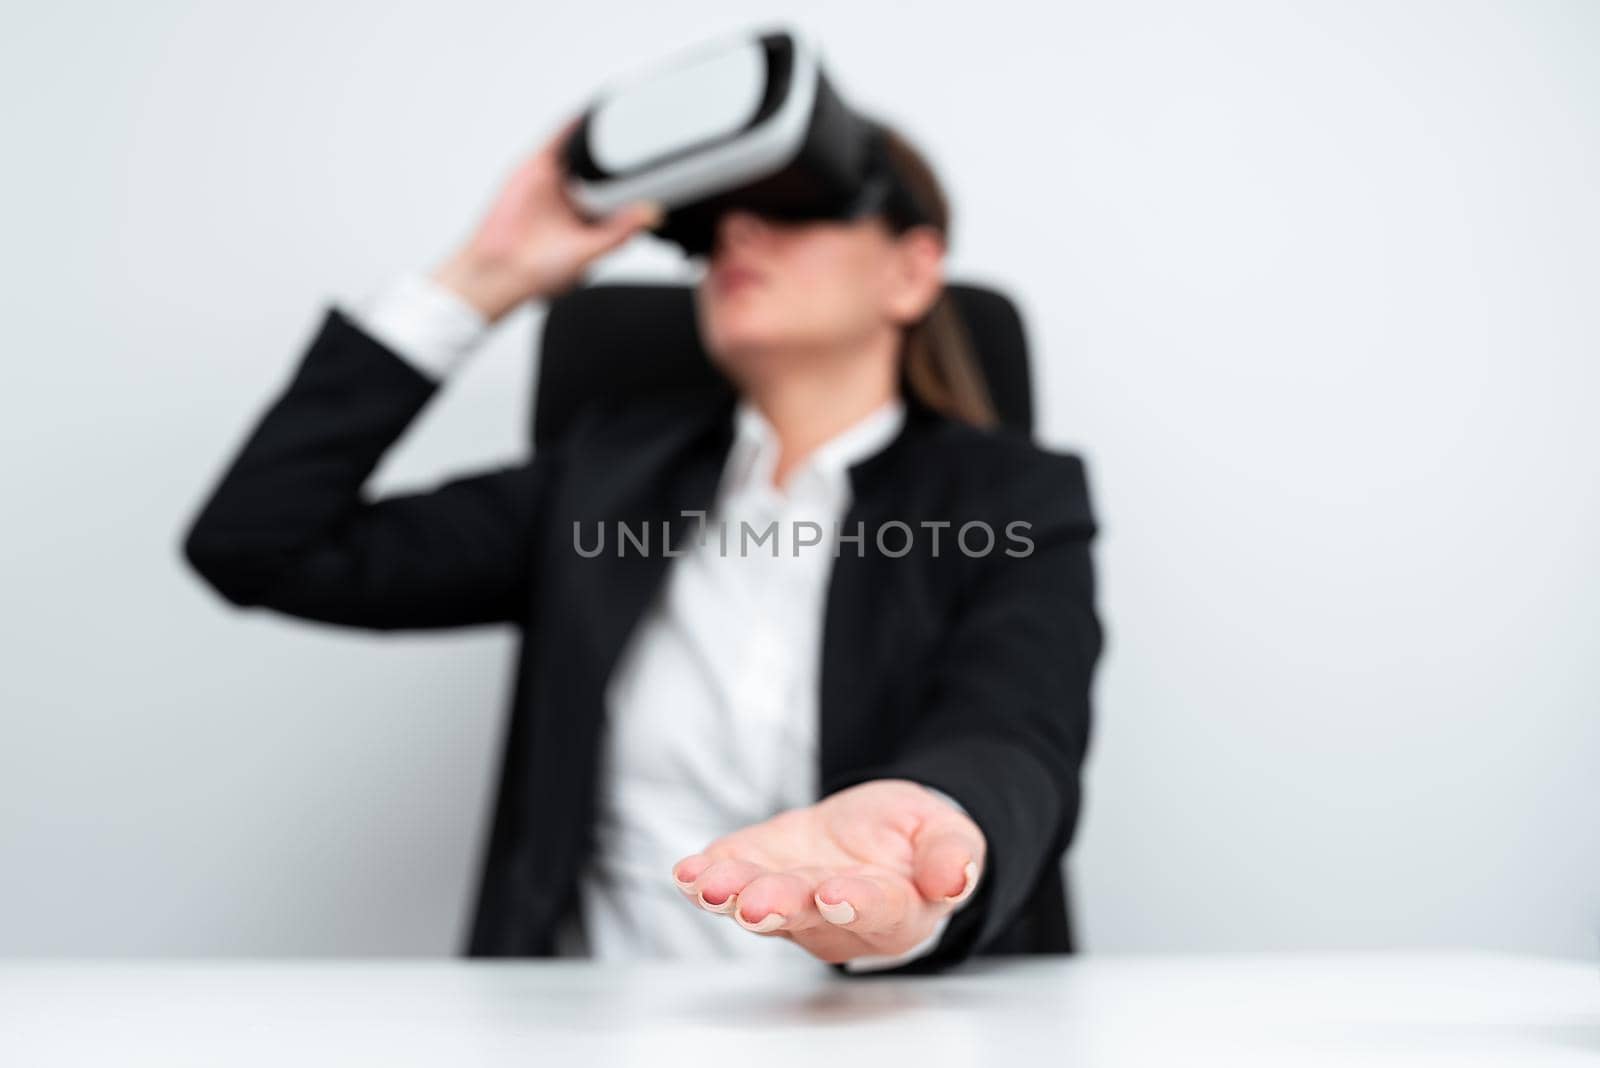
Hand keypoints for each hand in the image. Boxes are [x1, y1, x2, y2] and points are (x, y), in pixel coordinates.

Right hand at [430, 114, 663, 321]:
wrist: (501, 270)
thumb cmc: (541, 272)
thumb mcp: (591, 251)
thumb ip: (620, 231)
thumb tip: (652, 214)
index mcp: (595, 218)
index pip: (626, 191)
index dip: (645, 176)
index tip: (669, 162)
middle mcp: (577, 197)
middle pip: (607, 164)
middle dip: (626, 147)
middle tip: (655, 125)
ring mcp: (558, 181)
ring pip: (585, 149)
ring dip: (603, 130)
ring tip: (629, 107)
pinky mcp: (538, 168)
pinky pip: (559, 139)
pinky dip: (575, 124)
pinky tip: (592, 110)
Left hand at [670, 779, 985, 965]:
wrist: (880, 834)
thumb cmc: (917, 843)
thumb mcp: (951, 834)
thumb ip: (954, 855)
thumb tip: (955, 879)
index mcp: (896, 913)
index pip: (876, 912)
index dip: (855, 904)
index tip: (833, 895)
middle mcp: (837, 919)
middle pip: (807, 916)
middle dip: (778, 907)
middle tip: (754, 905)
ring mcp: (793, 901)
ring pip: (761, 903)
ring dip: (731, 895)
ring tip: (707, 885)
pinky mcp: (760, 871)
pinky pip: (731, 878)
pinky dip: (706, 875)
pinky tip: (688, 871)